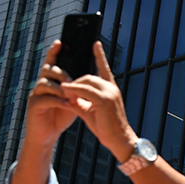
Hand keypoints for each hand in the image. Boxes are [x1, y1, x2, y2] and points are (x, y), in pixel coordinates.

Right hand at [25, 40, 78, 147]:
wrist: (48, 135)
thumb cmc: (60, 116)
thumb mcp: (72, 100)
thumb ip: (77, 90)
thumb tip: (89, 79)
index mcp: (50, 82)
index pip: (51, 64)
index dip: (54, 53)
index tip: (60, 42)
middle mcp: (41, 86)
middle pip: (48, 71)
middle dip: (61, 74)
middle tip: (72, 81)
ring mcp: (36, 95)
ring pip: (44, 83)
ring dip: (60, 88)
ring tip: (71, 95)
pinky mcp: (34, 106)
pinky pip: (44, 99)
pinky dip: (57, 100)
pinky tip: (67, 104)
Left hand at [60, 41, 135, 161]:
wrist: (119, 140)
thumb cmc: (106, 128)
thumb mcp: (90, 111)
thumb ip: (80, 100)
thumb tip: (67, 95)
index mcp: (111, 89)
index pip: (105, 69)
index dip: (100, 56)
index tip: (96, 43)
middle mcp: (112, 88)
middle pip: (88, 76)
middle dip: (74, 82)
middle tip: (65, 92)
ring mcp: (109, 93)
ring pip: (85, 81)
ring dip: (72, 86)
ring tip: (64, 94)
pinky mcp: (104, 100)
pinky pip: (84, 90)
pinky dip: (73, 90)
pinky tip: (65, 92)